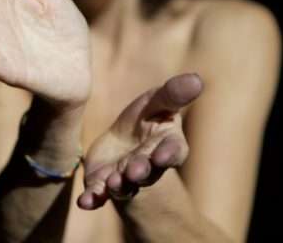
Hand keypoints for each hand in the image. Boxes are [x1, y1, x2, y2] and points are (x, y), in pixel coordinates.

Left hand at [77, 73, 202, 209]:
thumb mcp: (158, 102)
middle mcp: (148, 166)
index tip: (162, 155)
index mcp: (166, 145)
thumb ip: (173, 94)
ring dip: (119, 185)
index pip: (173, 152)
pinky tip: (85, 202)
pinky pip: (98, 194)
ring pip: (124, 185)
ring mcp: (125, 178)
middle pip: (148, 172)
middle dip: (141, 171)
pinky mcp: (103, 184)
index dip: (168, 154)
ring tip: (114, 182)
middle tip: (136, 171)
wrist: (121, 141)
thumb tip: (197, 79)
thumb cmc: (145, 118)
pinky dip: (92, 198)